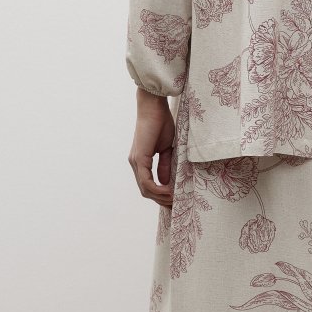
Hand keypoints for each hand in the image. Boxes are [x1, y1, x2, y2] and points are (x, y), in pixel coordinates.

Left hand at [128, 90, 175, 207]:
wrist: (154, 107)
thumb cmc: (161, 123)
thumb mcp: (167, 148)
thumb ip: (165, 165)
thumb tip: (165, 182)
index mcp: (141, 161)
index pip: (148, 185)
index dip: (160, 195)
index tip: (175, 200)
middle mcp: (135, 164)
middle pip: (146, 191)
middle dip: (161, 200)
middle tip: (176, 205)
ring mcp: (136, 162)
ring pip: (145, 189)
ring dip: (160, 197)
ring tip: (175, 200)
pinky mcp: (139, 159)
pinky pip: (146, 181)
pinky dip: (157, 190)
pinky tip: (169, 191)